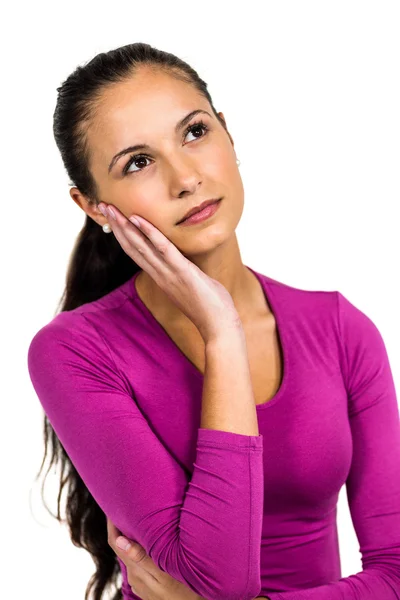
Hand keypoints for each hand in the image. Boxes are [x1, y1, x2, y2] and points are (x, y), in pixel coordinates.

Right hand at [98, 203, 241, 342]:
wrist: (219, 326)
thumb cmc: (210, 306)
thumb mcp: (191, 285)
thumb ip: (182, 273)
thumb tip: (182, 264)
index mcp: (161, 277)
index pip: (136, 253)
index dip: (122, 235)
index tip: (112, 218)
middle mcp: (160, 275)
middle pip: (132, 247)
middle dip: (116, 225)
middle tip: (103, 206)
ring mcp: (169, 274)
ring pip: (141, 246)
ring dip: (124, 226)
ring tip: (111, 209)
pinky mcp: (183, 272)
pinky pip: (164, 250)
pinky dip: (150, 233)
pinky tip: (138, 219)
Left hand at [107, 517, 203, 598]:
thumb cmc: (183, 593)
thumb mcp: (164, 574)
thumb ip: (141, 558)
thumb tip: (120, 541)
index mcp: (135, 570)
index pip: (115, 542)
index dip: (113, 524)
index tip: (114, 506)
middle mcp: (134, 576)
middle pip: (122, 547)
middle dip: (124, 528)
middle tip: (130, 508)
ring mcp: (140, 582)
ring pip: (132, 555)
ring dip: (133, 539)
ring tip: (142, 521)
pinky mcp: (148, 586)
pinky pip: (140, 563)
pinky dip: (142, 550)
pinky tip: (151, 544)